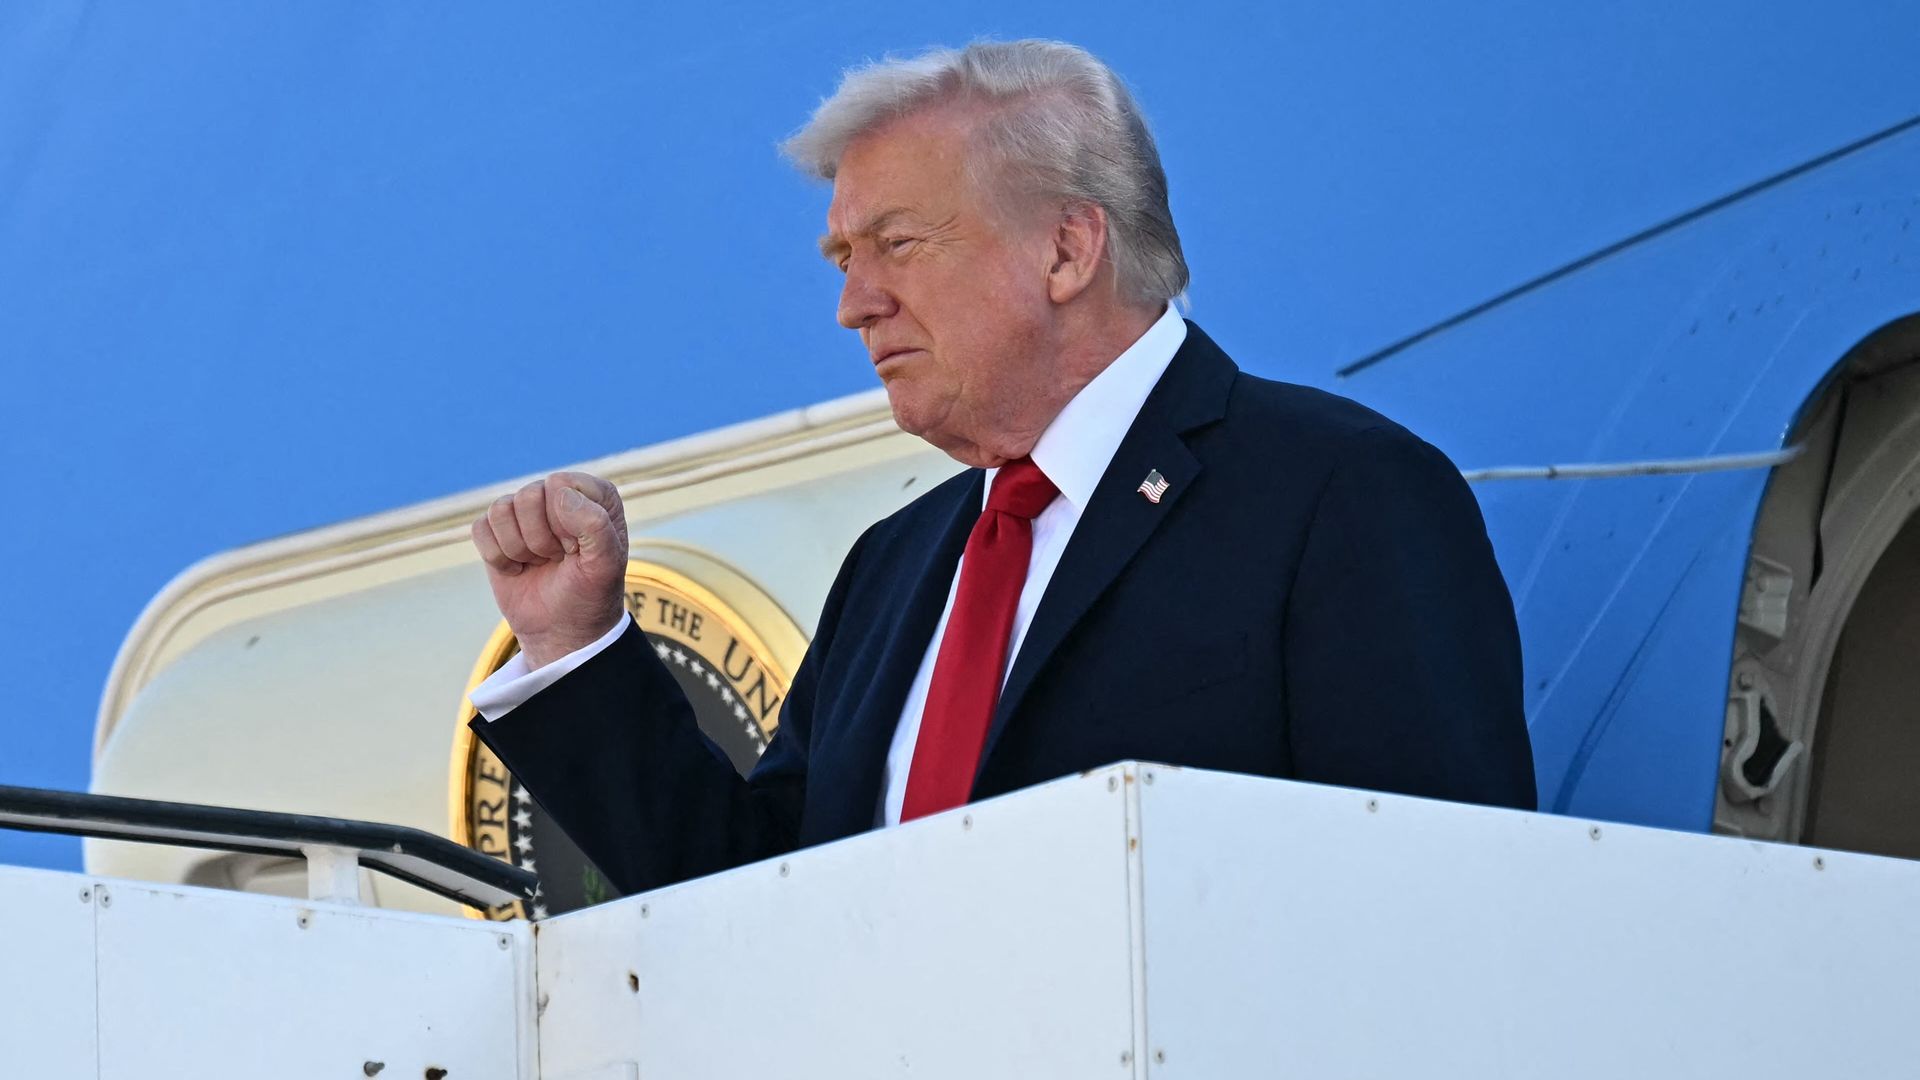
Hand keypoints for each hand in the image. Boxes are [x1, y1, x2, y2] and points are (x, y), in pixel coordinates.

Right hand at [471, 471, 629, 669]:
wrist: (562, 630)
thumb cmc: (590, 594)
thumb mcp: (606, 565)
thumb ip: (595, 524)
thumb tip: (558, 494)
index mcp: (594, 495)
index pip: (562, 485)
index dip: (566, 522)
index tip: (578, 549)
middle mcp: (559, 495)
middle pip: (528, 495)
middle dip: (541, 538)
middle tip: (558, 558)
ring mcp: (526, 512)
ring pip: (500, 510)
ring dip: (518, 548)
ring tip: (539, 562)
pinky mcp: (497, 531)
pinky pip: (480, 528)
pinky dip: (497, 557)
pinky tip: (518, 568)